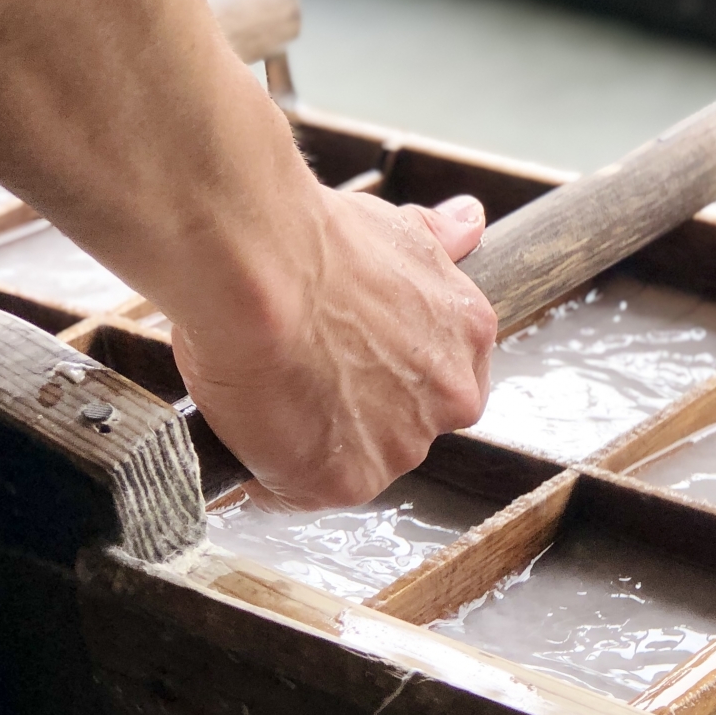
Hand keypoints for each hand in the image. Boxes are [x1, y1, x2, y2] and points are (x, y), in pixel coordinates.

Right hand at [172, 191, 497, 510]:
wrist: (259, 267)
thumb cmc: (314, 242)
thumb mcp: (395, 228)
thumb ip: (438, 239)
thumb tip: (467, 222)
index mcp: (467, 336)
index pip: (441, 378)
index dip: (393, 372)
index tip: (354, 359)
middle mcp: (448, 399)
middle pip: (404, 426)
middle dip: (360, 410)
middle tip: (306, 375)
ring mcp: (400, 447)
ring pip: (358, 463)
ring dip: (318, 443)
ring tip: (270, 395)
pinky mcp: (343, 483)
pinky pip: (302, 492)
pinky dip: (271, 472)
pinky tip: (248, 432)